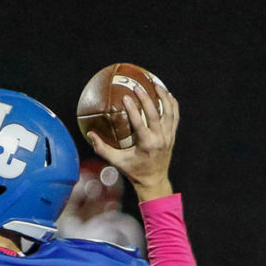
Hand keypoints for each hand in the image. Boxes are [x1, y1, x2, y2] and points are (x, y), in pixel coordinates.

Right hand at [86, 84, 179, 201]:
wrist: (154, 180)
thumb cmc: (133, 171)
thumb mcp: (117, 161)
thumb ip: (102, 148)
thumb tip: (90, 134)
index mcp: (146, 144)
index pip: (139, 123)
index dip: (133, 109)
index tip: (125, 97)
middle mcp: (159, 139)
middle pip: (156, 114)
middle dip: (147, 98)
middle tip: (137, 86)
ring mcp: (168, 136)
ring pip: (170, 112)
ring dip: (164, 96)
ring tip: (156, 84)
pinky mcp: (173, 136)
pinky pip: (175, 116)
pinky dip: (172, 104)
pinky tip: (167, 94)